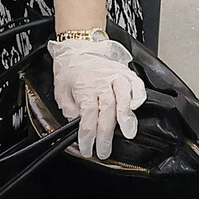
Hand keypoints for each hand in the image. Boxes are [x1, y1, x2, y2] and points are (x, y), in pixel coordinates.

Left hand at [47, 34, 146, 160]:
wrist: (78, 48)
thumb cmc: (70, 70)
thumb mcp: (60, 92)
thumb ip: (70, 110)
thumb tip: (79, 125)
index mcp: (84, 86)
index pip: (88, 116)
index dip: (88, 136)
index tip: (87, 148)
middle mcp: (101, 81)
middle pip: (107, 111)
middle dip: (106, 135)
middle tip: (105, 151)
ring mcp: (115, 76)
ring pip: (124, 95)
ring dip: (126, 115)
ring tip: (128, 132)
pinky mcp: (125, 73)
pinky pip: (136, 84)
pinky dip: (138, 96)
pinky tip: (136, 108)